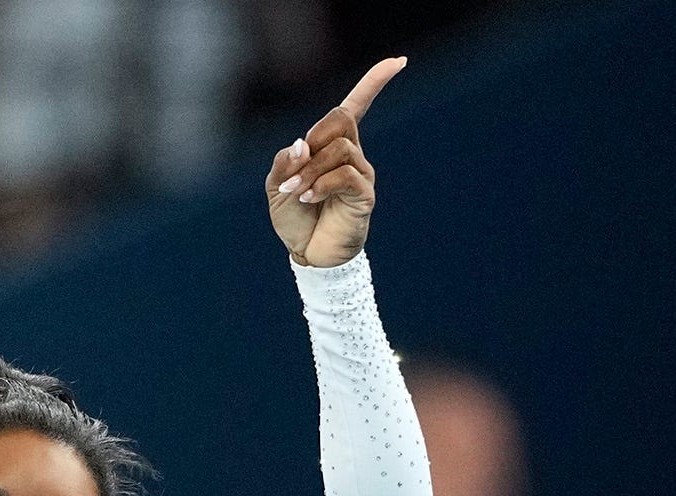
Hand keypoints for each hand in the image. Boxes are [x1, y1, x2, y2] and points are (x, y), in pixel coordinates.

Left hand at [266, 56, 404, 268]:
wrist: (307, 253)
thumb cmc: (294, 218)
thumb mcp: (277, 187)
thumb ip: (285, 162)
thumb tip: (302, 143)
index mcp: (332, 146)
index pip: (356, 106)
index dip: (375, 82)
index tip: (398, 61)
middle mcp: (352, 155)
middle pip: (341, 119)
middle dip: (312, 141)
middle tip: (293, 173)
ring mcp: (362, 174)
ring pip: (340, 149)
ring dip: (311, 169)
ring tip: (297, 193)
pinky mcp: (364, 196)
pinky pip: (346, 174)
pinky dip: (321, 184)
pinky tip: (309, 198)